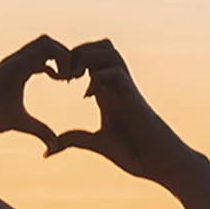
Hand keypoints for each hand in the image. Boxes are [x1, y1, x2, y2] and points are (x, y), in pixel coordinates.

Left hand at [47, 40, 194, 185]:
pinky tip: (89, 96)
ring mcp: (126, 89)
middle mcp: (117, 85)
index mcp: (107, 92)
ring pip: (108, 51)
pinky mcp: (133, 98)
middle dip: (77, 52)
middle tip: (64, 75)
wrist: (160, 162)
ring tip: (74, 78)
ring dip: (87, 58)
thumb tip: (48, 150)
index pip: (90, 60)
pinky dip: (99, 78)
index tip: (57, 78)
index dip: (71, 61)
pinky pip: (116, 73)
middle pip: (100, 46)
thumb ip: (76, 141)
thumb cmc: (135, 153)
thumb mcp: (98, 144)